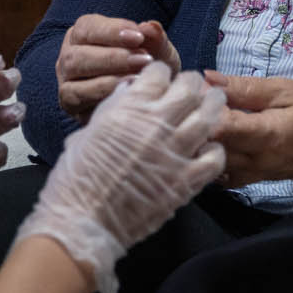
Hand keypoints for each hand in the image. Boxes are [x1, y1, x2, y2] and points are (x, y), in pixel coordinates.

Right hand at [16, 61, 226, 292]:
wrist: (83, 220)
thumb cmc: (77, 176)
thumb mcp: (90, 129)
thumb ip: (114, 106)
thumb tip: (130, 90)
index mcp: (130, 106)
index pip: (159, 72)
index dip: (161, 73)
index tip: (162, 79)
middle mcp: (157, 123)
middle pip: (191, 87)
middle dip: (192, 83)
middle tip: (191, 88)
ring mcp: (176, 151)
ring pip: (210, 116)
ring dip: (212, 106)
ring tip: (212, 104)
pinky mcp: (187, 180)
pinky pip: (215, 156)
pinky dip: (215, 149)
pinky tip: (207, 148)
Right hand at [55, 13, 180, 122]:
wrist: (147, 101)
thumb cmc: (147, 70)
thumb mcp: (157, 53)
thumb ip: (155, 39)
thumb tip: (151, 26)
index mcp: (84, 34)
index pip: (88, 27)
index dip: (112, 30)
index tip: (139, 37)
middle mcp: (69, 55)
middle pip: (77, 52)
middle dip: (112, 56)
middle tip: (142, 60)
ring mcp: (66, 79)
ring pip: (73, 72)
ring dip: (107, 74)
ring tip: (137, 78)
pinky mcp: (69, 103)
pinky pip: (76, 96)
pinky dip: (102, 93)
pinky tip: (126, 92)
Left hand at [203, 72, 292, 202]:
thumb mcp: (285, 90)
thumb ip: (245, 88)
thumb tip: (208, 78)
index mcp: (267, 134)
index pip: (222, 128)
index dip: (201, 110)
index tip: (193, 92)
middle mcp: (254, 160)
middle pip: (208, 147)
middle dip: (192, 124)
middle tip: (185, 102)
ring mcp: (249, 174)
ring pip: (208, 161)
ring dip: (196, 141)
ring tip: (192, 118)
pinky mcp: (246, 180)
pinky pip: (216, 172)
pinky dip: (205, 157)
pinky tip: (204, 140)